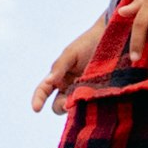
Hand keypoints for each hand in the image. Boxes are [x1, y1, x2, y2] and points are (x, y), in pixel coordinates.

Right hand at [27, 4, 141, 115]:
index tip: (36, 109)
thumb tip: (48, 81)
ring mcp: (83, 93)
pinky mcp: (98, 95)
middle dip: (61, 106)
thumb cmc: (88, 43)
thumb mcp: (71, 53)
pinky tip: (93, 101)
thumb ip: (59, 66)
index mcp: (58, 77)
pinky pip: (90, 106)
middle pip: (58, 105)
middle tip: (68, 103)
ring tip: (84, 98)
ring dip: (76, 108)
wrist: (112, 38)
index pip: (43, 91)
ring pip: (74, 108)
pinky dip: (89, 107)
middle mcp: (69, 87)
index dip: (38, 100)